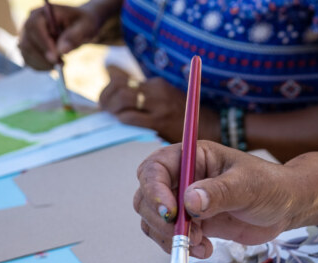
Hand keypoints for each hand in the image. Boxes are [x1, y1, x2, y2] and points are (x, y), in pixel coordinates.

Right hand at [19, 4, 100, 69]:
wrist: (80, 26)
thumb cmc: (83, 24)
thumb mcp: (85, 27)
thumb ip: (74, 36)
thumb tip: (62, 50)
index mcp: (42, 13)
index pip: (35, 27)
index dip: (44, 43)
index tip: (55, 58)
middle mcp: (30, 22)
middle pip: (27, 42)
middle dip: (44, 57)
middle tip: (62, 63)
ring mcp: (27, 34)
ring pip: (26, 52)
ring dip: (43, 63)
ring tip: (61, 62)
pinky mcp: (28, 46)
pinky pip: (28, 60)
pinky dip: (40, 66)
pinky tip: (53, 65)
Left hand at [99, 66, 219, 142]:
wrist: (212, 127)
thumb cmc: (185, 118)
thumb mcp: (166, 98)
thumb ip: (145, 94)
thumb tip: (114, 80)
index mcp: (156, 84)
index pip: (121, 79)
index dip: (108, 89)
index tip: (106, 100)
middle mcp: (156, 91)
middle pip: (118, 87)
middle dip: (106, 98)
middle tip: (105, 110)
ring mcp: (158, 105)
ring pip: (122, 99)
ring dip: (112, 109)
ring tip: (113, 118)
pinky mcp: (160, 121)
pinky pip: (131, 117)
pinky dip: (122, 120)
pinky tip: (124, 125)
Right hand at [134, 141, 292, 257]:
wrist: (286, 207)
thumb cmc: (271, 186)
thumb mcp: (248, 186)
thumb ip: (219, 193)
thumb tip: (190, 201)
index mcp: (193, 157)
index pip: (156, 169)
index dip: (154, 190)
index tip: (170, 212)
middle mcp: (184, 177)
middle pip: (147, 196)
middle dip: (161, 220)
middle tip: (187, 234)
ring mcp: (186, 201)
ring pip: (154, 220)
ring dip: (170, 237)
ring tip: (200, 244)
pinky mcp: (193, 223)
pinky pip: (171, 236)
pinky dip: (180, 247)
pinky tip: (205, 249)